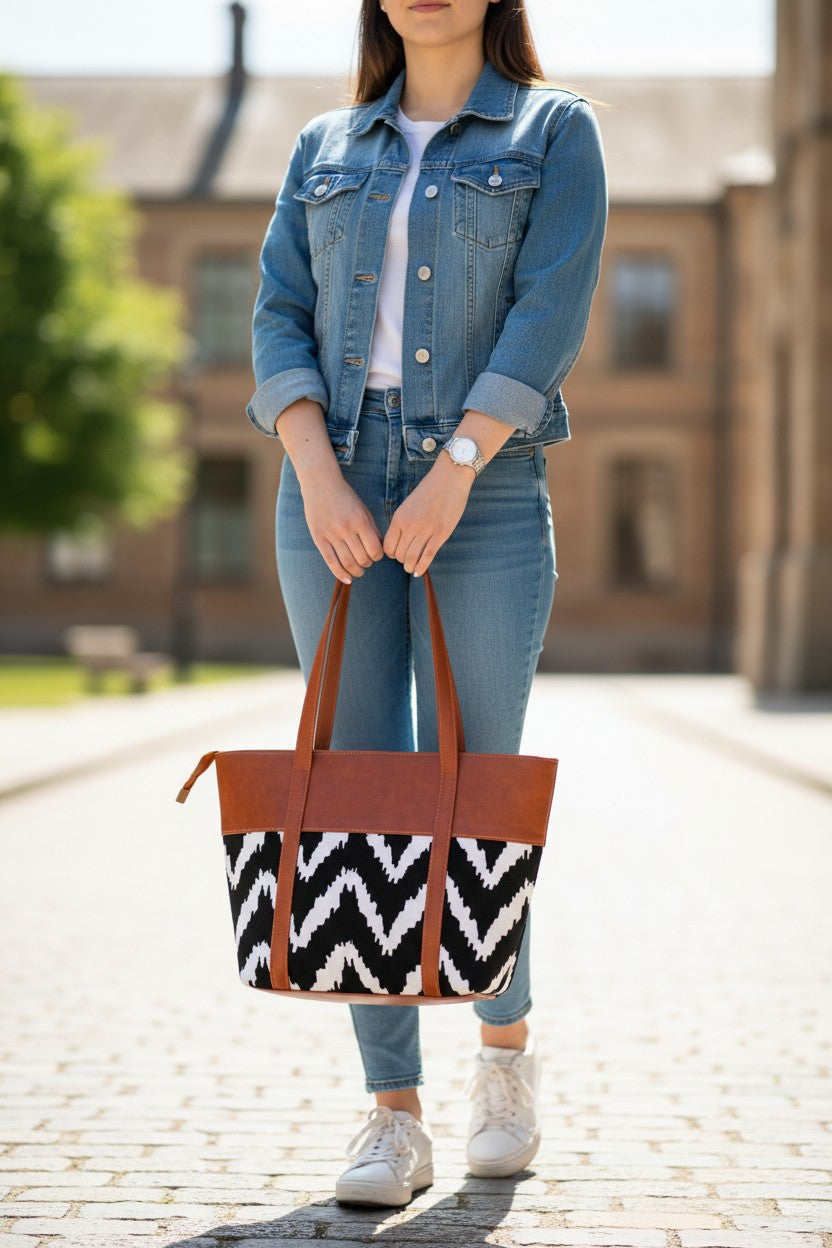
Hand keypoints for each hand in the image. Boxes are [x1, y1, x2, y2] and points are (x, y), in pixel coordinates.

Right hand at [299, 468, 383, 583]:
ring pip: (348, 563)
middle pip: (362, 558)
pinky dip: (341, 574)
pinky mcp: (319, 538)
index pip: (375, 550)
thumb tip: (380, 551)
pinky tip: (347, 579)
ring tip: (358, 571)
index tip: (376, 555)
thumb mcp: (363, 510)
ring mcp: (331, 534)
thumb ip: (372, 530)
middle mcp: (346, 528)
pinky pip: (331, 562)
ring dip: (356, 571)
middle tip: (367, 562)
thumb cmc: (346, 498)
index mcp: (360, 520)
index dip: (378, 556)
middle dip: (367, 564)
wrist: (321, 484)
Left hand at [383, 454, 473, 575]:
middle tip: (407, 560)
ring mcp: (426, 530)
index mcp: (399, 517)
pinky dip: (421, 568)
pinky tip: (419, 572)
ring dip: (410, 566)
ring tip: (412, 567)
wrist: (449, 478)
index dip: (391, 553)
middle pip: (399, 555)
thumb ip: (402, 522)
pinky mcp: (441, 534)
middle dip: (402, 561)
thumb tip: (399, 541)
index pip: (388, 546)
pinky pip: (427, 557)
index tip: (397, 553)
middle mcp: (410, 525)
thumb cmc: (429, 491)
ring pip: (412, 558)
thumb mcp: (408, 505)